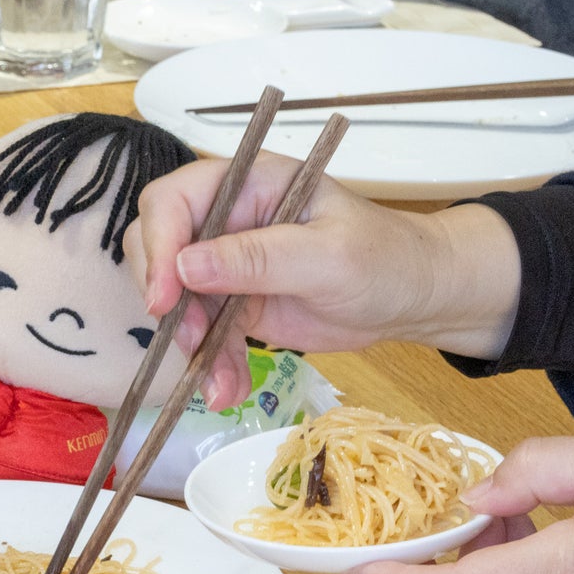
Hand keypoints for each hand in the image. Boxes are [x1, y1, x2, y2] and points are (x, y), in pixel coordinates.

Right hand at [125, 153, 521, 408]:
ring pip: (178, 302)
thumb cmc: (385, 258)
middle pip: (159, 249)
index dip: (158, 245)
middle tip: (192, 341)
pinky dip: (212, 365)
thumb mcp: (328, 256)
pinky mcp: (235, 302)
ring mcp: (228, 262)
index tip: (165, 299)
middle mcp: (228, 217)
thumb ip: (258, 257)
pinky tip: (230, 391)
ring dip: (192, 347)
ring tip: (222, 386)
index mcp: (249, 182)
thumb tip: (185, 265)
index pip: (173, 200)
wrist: (414, 298)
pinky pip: (204, 334)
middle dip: (170, 301)